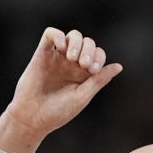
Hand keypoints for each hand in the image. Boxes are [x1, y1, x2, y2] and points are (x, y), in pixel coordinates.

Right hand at [0, 28, 122, 151]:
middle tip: (83, 65)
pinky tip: (61, 48)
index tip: (92, 71)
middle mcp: (72, 64)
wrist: (32, 117)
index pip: (98, 55)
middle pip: (87, 43)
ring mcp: (57, 58)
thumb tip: (119, 66)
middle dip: (89, 50)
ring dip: (76, 42)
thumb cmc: (58, 111)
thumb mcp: (82, 96)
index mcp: (84, 74)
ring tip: (72, 58)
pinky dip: (58, 35)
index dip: (99, 58)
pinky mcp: (41, 54)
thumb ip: (99, 80)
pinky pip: (50, 34)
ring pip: (72, 36)